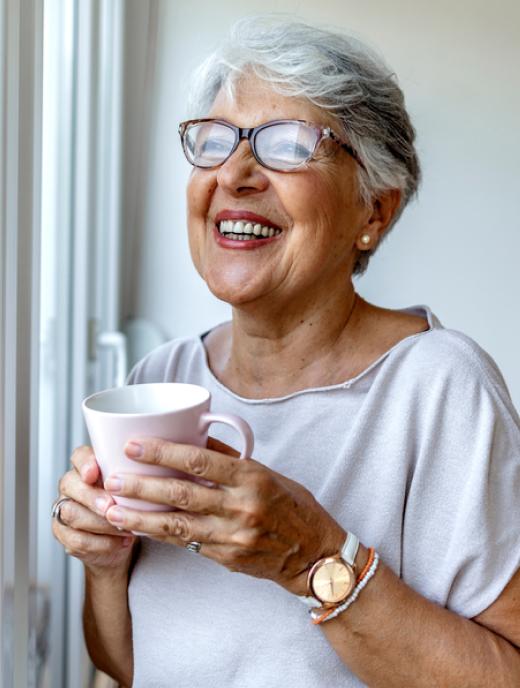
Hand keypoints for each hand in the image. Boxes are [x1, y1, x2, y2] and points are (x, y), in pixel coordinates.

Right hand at [52, 446, 137, 572]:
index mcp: (87, 468)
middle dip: (91, 496)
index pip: (78, 456)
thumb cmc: (130, 507)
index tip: (93, 472)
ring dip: (100, 523)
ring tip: (125, 528)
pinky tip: (123, 541)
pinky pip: (77, 539)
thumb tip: (153, 465)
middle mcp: (71, 486)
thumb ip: (136, 476)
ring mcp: (63, 510)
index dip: (84, 463)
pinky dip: (103, 543)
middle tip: (110, 506)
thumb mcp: (136, 488)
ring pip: (70, 513)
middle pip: (69, 484)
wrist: (123, 540)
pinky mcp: (64, 535)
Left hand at [103, 437, 345, 594]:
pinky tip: (138, 529)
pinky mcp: (226, 558)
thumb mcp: (267, 474)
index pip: (200, 461)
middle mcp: (241, 507)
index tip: (135, 444)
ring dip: (140, 518)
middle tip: (111, 477)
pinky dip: (160, 535)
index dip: (163, 452)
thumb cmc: (293, 507)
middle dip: (141, 485)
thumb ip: (230, 459)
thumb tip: (196, 438)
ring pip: (177, 525)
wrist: (315, 556)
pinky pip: (187, 544)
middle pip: (181, 494)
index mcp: (251, 478)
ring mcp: (233, 536)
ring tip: (111, 509)